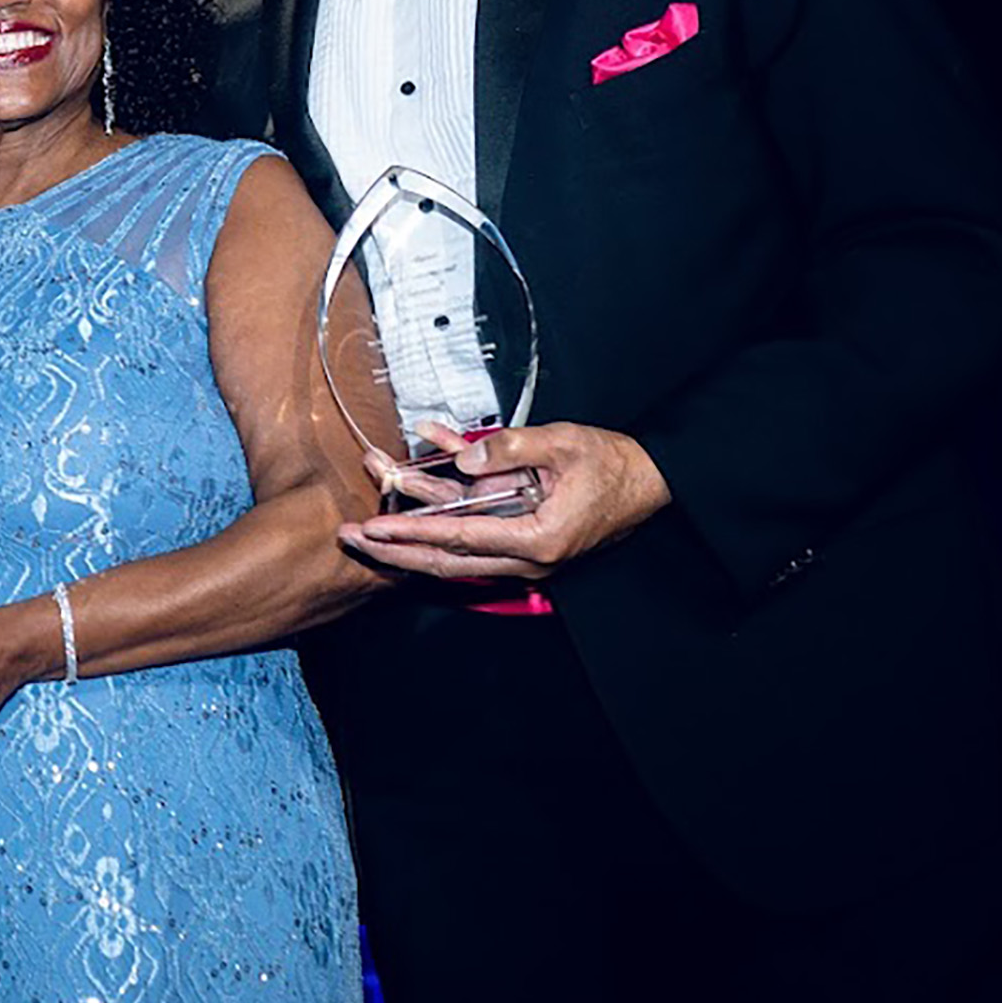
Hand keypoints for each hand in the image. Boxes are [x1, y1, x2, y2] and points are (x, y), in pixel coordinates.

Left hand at [340, 421, 669, 581]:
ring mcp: (521, 548)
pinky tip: (426, 459)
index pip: (458, 540)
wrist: (650, 480)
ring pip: (453, 544)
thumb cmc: (613, 465)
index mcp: (536, 540)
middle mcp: (524, 554)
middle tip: (350, 538)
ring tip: (369, 513)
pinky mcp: (520, 533)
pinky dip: (447, 497)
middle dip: (394, 549)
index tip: (373, 530)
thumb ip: (514, 449)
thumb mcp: (565, 445)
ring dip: (411, 525)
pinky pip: (475, 520)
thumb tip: (465, 460)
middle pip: (445, 557)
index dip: (410, 534)